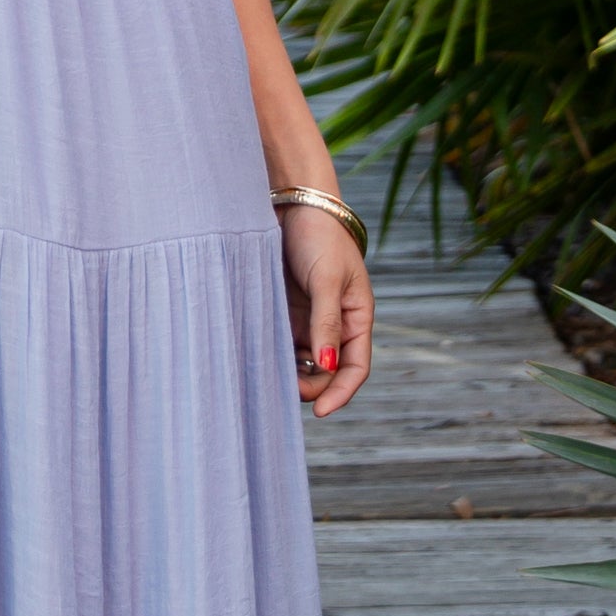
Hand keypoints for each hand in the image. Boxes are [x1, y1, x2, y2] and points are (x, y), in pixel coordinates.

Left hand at [281, 205, 372, 416]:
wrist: (292, 204)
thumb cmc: (319, 236)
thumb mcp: (326, 279)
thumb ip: (326, 323)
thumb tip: (327, 366)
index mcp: (357, 317)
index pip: (356, 368)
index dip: (341, 393)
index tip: (320, 412)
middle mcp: (334, 325)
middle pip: (327, 372)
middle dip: (311, 387)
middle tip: (284, 390)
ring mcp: (309, 320)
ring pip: (302, 362)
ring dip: (290, 374)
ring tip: (269, 376)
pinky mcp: (284, 312)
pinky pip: (281, 344)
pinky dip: (274, 355)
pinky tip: (258, 359)